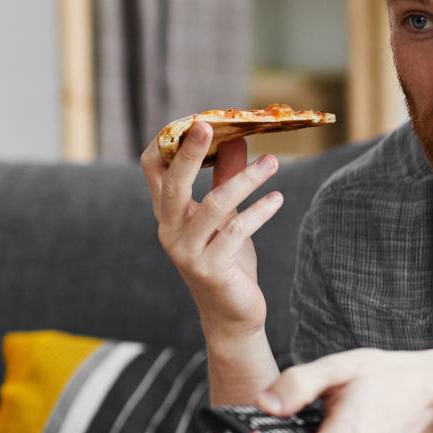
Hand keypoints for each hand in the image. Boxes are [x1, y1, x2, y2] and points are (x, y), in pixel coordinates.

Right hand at [141, 121, 283, 337]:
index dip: (169, 143)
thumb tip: (237, 139)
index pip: (154, 169)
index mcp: (168, 213)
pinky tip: (278, 199)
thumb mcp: (227, 217)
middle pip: (174, 182)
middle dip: (190, 151)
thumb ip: (227, 179)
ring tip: (274, 162)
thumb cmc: (228, 260)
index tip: (193, 119)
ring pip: (215, 205)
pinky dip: (260, 211)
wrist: (232, 314)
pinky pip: (237, 231)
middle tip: (209, 123)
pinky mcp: (210, 268)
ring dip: (247, 179)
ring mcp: (187, 251)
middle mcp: (170, 230)